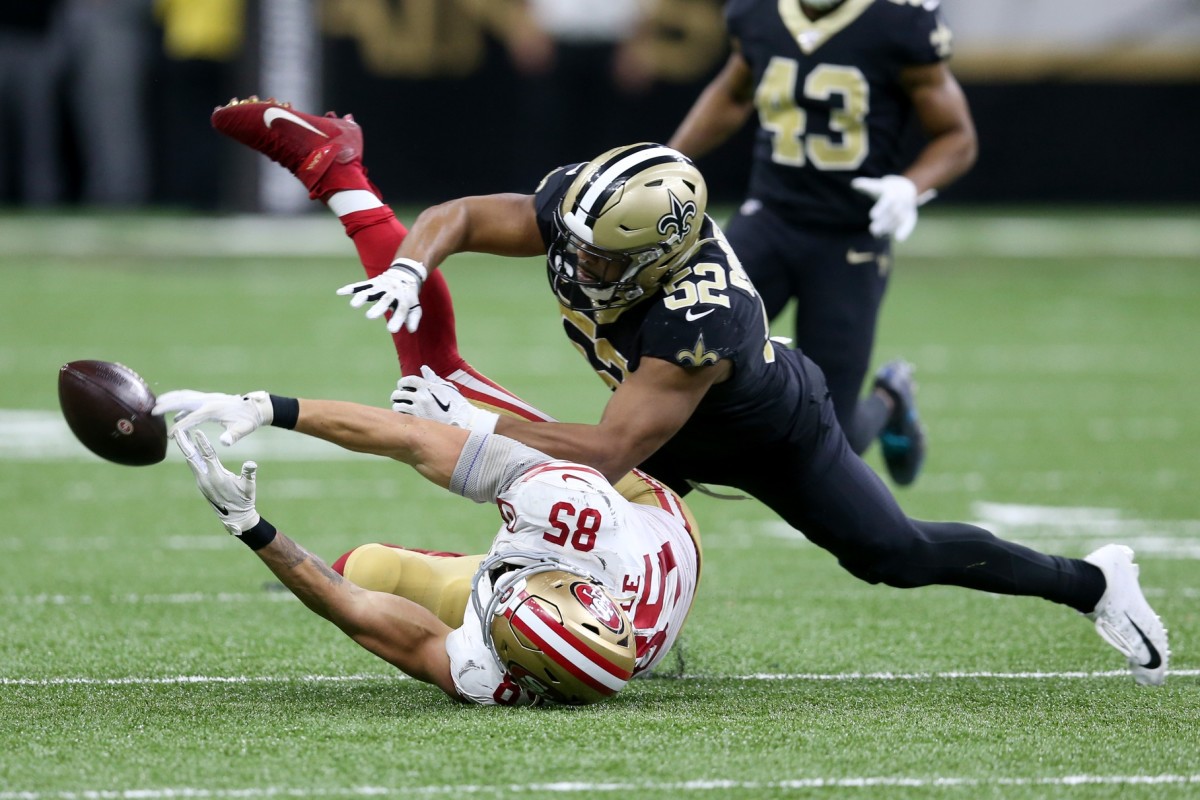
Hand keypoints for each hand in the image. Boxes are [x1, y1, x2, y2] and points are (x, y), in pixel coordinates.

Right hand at [154, 390, 272, 445]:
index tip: (170, 436)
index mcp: (213, 409)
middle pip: (182, 400)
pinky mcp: (209, 399)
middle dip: (167, 405)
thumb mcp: (243, 429)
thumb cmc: (248, 420)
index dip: (180, 427)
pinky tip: (176, 413)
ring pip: (184, 396)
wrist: (256, 407)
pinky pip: (190, 398)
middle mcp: (208, 401)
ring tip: (156, 404)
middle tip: (152, 411)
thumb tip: (225, 442)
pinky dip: (180, 402)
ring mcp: (208, 398)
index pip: (191, 418)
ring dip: (170, 399)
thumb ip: (233, 436)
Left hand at [174, 429, 259, 534]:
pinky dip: (191, 456)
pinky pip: (194, 467)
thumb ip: (249, 473)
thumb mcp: (249, 486)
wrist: (235, 517)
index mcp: (217, 477)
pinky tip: (190, 450)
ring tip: (181, 437)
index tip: (197, 431)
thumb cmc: (244, 500)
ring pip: (191, 462)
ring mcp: (201, 482)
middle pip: (191, 457)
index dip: (202, 443)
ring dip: (185, 449)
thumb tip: (251, 463)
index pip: (207, 456)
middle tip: (177, 431)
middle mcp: (205, 479)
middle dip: (184, 444)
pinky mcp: (201, 484)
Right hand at [336, 258, 427, 333]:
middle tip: (370, 316)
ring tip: (354, 305)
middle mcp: (392, 292)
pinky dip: (350, 288)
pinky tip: (340, 292)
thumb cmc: (408, 296)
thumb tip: (411, 330)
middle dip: (377, 308)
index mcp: (403, 300)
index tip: (391, 330)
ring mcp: (381, 287)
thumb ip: (413, 318)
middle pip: (385, 300)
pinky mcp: (373, 283)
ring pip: (371, 292)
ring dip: (362, 297)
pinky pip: (361, 285)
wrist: (405, 274)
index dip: (396, 320)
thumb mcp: (415, 307)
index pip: (401, 310)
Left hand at [391, 365, 498, 433]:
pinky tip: (405, 416)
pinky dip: (401, 416)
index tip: (402, 386)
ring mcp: (418, 409)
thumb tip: (424, 368)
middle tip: (397, 398)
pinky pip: (402, 416)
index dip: (402, 383)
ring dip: (397, 406)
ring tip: (400, 408)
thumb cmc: (457, 404)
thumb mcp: (447, 388)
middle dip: (397, 395)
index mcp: (428, 386)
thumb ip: (433, 378)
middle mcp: (422, 397)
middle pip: (399, 393)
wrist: (463, 422)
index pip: (408, 380)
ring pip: (398, 405)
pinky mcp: (418, 421)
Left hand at [850, 175, 927, 241]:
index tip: (871, 216)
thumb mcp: (877, 186)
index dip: (880, 208)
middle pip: (892, 212)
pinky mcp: (911, 215)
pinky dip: (905, 230)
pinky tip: (899, 239)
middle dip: (883, 222)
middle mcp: (901, 200)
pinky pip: (910, 223)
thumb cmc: (885, 189)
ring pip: (899, 219)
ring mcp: (907, 207)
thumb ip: (866, 185)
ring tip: (877, 234)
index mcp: (893, 192)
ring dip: (889, 227)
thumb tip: (854, 184)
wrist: (905, 187)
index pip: (887, 201)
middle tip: (872, 230)